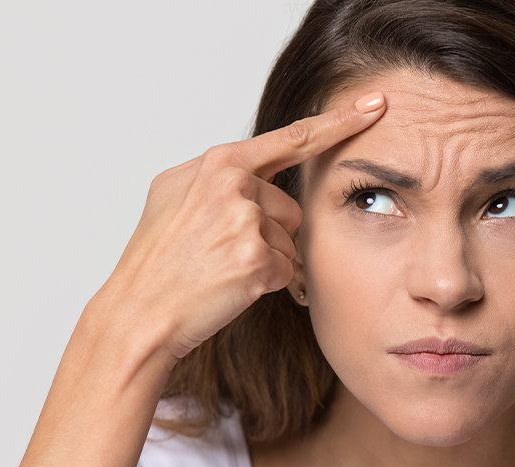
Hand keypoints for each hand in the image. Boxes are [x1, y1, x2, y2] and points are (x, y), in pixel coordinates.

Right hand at [91, 92, 386, 362]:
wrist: (139, 311)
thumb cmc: (156, 260)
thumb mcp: (175, 196)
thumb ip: (219, 176)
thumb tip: (253, 172)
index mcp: (217, 164)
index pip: (291, 138)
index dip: (338, 123)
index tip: (375, 107)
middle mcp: (233, 184)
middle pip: (290, 207)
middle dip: (268, 233)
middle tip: (220, 251)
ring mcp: (245, 220)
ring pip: (290, 239)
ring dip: (267, 258)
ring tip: (220, 268)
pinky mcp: (255, 258)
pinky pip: (286, 269)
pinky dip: (265, 283)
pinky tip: (229, 285)